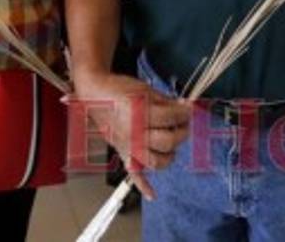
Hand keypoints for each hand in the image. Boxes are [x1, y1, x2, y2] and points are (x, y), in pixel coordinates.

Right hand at [71, 71, 190, 199]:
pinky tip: (152, 194)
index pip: (170, 117)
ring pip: (156, 161)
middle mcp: (133, 132)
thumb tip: (184, 107)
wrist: (95, 94)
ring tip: (172, 143)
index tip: (188, 109)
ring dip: (169, 154)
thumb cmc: (118, 90)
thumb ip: (166, 101)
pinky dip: (143, 187)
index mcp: (138, 113)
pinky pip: (132, 175)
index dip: (184, 112)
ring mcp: (128, 146)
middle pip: (167, 141)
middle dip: (181, 132)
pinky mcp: (123, 153)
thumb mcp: (146, 89)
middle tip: (183, 124)